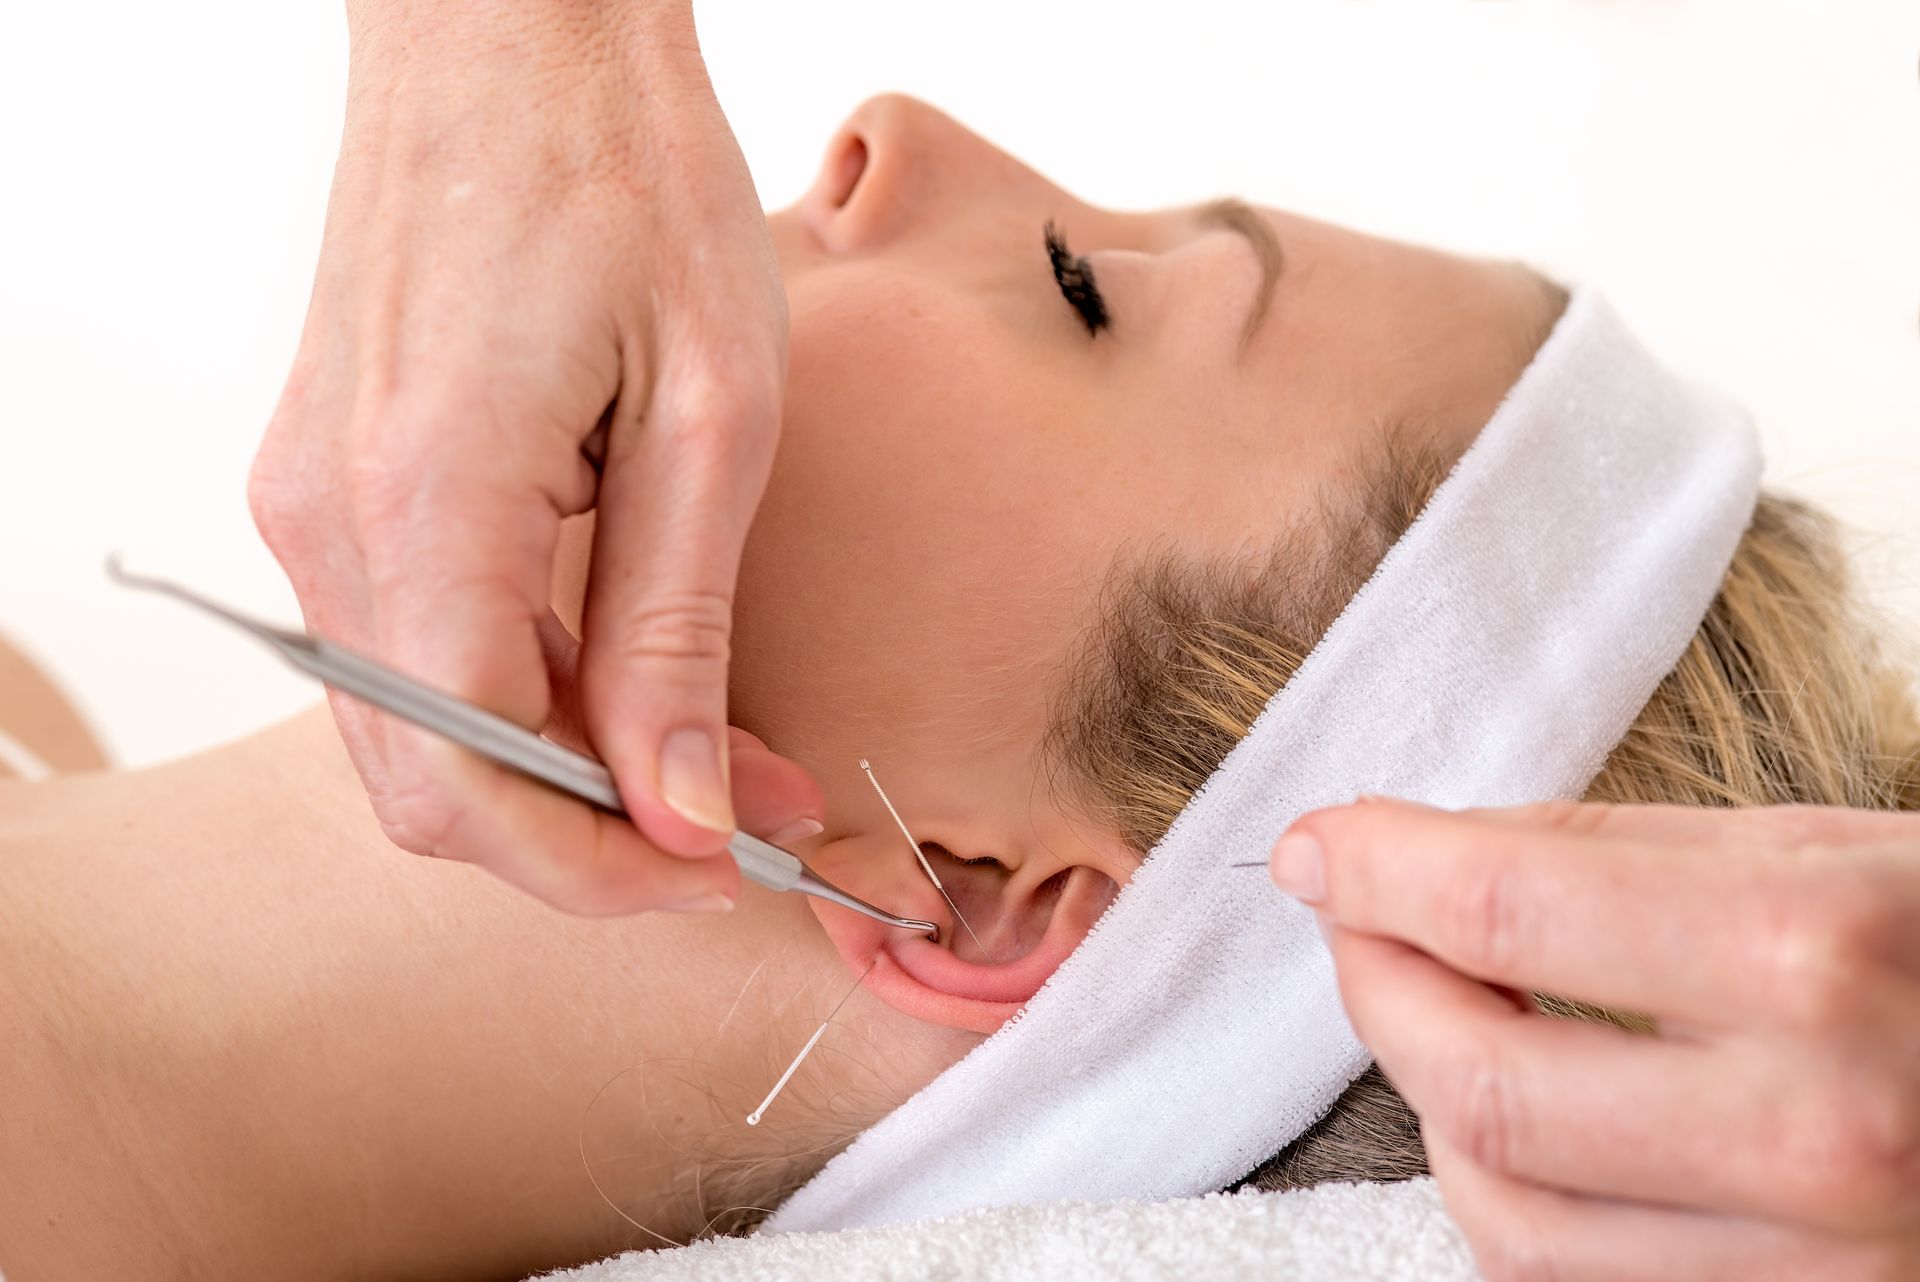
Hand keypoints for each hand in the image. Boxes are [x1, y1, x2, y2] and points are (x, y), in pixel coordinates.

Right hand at [249, 1, 803, 911]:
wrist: (511, 33)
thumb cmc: (625, 174)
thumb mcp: (708, 412)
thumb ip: (677, 628)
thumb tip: (677, 808)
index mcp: (423, 508)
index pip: (478, 787)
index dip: (605, 865)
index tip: (726, 866)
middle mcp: (330, 522)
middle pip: (435, 786)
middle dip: (593, 835)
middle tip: (741, 817)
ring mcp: (314, 502)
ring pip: (421, 730)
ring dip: (564, 770)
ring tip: (715, 752)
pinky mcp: (335, 479)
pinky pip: (414, 648)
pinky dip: (520, 695)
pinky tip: (630, 670)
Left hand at [1272, 799, 1919, 1280]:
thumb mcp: (1834, 849)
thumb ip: (1615, 854)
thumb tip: (1420, 857)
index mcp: (1819, 957)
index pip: (1505, 912)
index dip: (1378, 869)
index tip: (1320, 846)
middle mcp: (1815, 1133)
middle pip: (1479, 1081)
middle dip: (1379, 987)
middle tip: (1357, 921)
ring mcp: (1817, 1270)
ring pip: (1505, 1213)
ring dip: (1436, 1100)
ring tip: (1442, 1013)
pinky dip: (1513, 1197)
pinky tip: (1524, 1119)